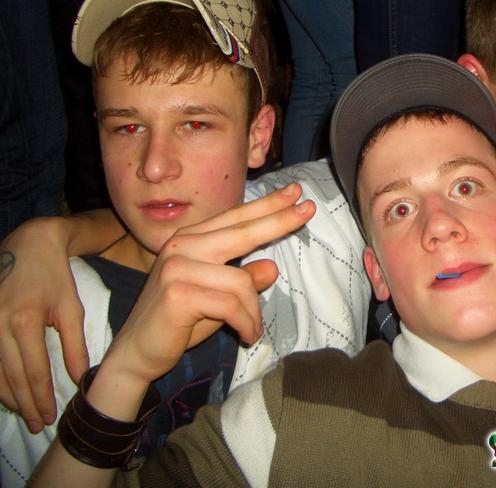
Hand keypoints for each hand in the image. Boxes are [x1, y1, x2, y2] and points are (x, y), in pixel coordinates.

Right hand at [0, 218, 88, 432]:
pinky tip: (5, 392)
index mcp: (25, 321)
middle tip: (37, 424)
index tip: (50, 416)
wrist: (28, 244)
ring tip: (24, 414)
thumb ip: (75, 345)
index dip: (41, 397)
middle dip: (25, 404)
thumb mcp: (71, 308)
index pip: (33, 371)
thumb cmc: (55, 277)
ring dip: (7, 396)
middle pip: (10, 376)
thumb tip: (80, 378)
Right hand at [99, 183, 314, 390]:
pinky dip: (246, 323)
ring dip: (253, 312)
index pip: (235, 218)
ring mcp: (177, 268)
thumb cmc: (178, 323)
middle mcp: (181, 245)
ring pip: (241, 282)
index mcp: (190, 240)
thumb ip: (242, 280)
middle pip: (242, 231)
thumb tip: (272, 268)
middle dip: (278, 221)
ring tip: (253, 329)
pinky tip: (247, 336)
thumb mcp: (219, 298)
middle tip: (309, 211)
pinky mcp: (178, 293)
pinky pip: (232, 306)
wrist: (137, 353)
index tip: (297, 193)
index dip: (267, 205)